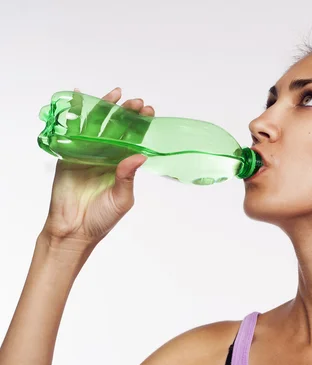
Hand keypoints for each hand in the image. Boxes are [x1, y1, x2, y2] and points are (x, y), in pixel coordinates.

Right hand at [41, 87, 154, 248]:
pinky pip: (71, 130)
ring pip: (97, 125)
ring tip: (116, 94)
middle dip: (127, 114)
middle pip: (117, 129)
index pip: (134, 139)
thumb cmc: (102, 219)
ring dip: (105, 108)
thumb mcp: (122, 198)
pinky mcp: (68, 154)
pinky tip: (80, 97)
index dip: (141, 125)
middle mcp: (106, 156)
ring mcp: (87, 153)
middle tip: (137, 102)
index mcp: (122, 165)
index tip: (150, 112)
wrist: (74, 230)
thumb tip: (140, 154)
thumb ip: (128, 176)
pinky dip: (74, 113)